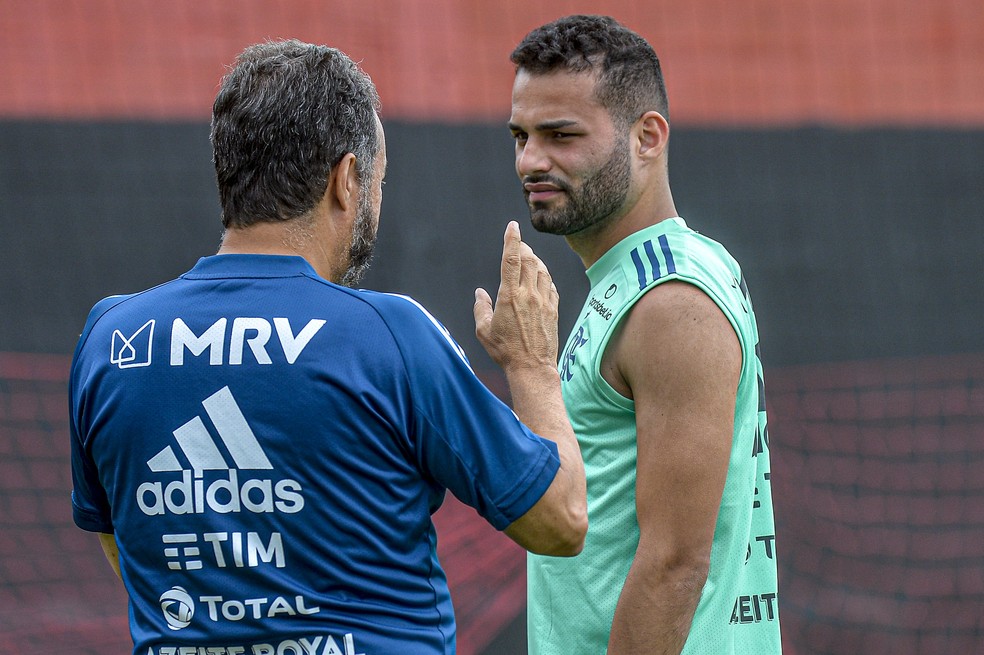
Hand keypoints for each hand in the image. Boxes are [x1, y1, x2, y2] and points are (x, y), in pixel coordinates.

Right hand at [474, 221, 558, 372]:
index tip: (513, 226)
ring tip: (529, 259)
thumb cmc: (505, 351)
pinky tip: (541, 278)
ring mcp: (544, 301)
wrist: (533, 367)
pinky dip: (545, 276)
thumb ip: (480, 308)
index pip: (511, 260)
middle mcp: (528, 294)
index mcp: (509, 296)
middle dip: (523, 248)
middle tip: (518, 245)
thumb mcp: (484, 331)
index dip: (512, 240)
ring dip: (535, 260)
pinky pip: (551, 285)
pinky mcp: (554, 310)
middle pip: (529, 260)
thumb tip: (480, 292)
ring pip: (542, 270)